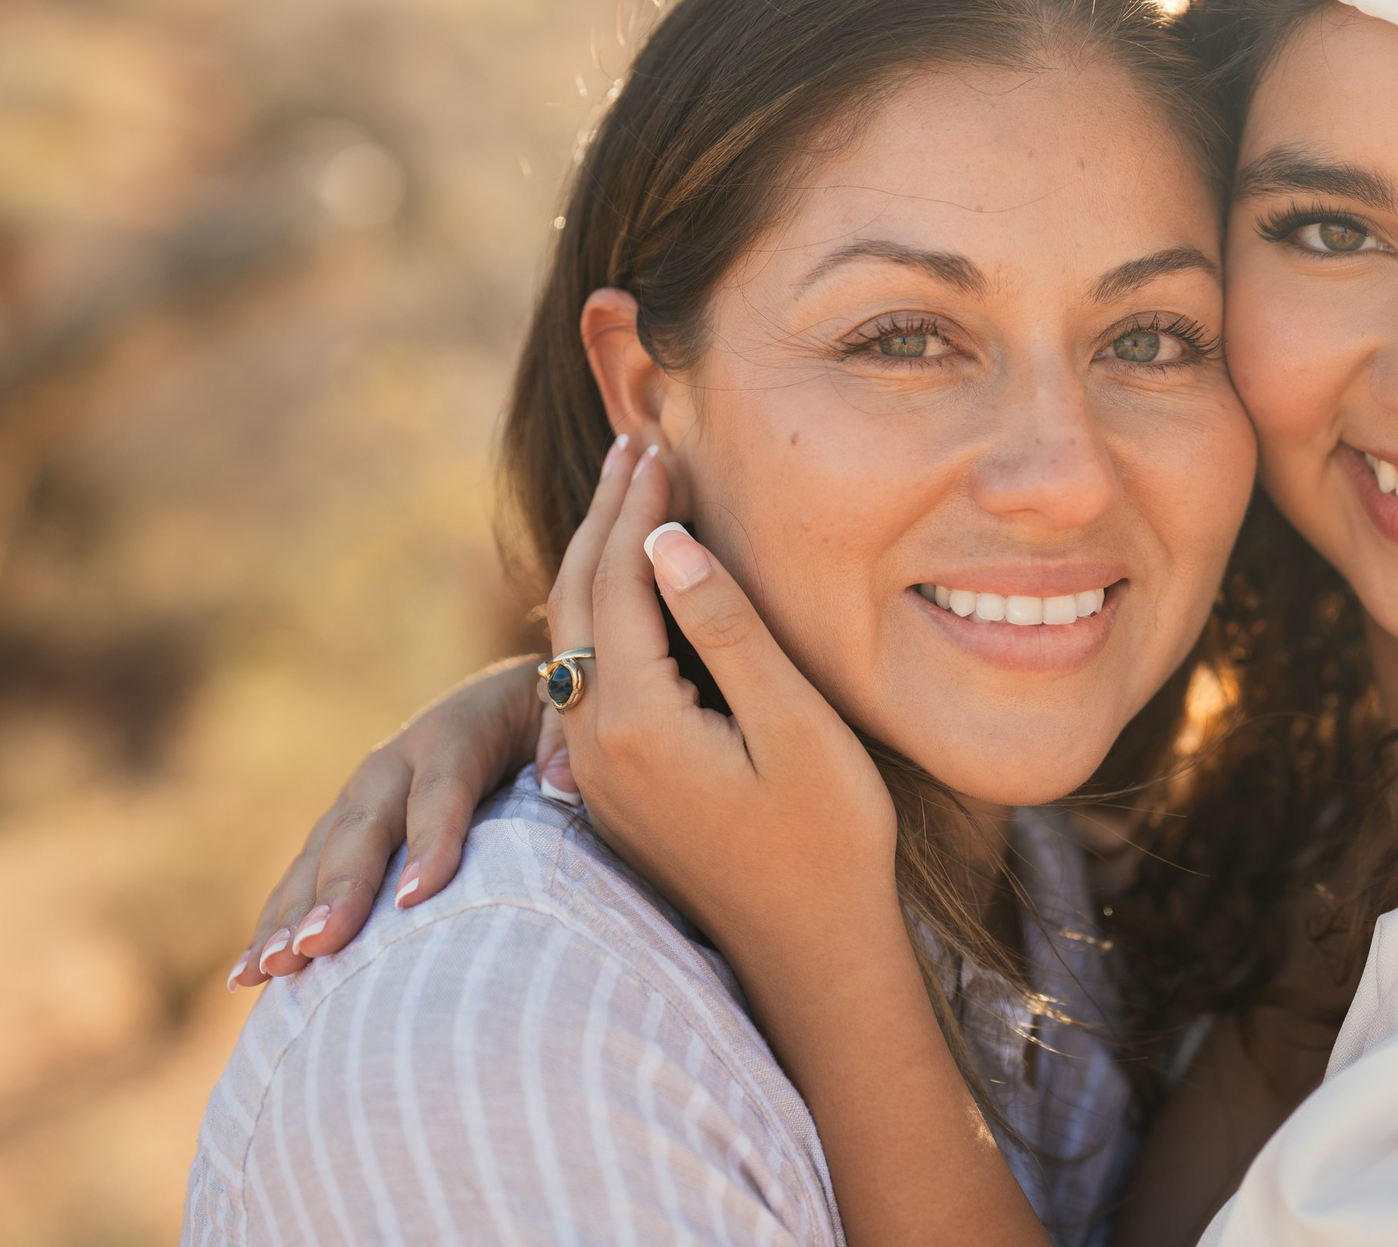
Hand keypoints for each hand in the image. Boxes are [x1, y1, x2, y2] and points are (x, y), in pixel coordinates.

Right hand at [231, 654, 547, 988]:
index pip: (442, 790)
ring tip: (271, 969)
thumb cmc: (543, 717)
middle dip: (341, 889)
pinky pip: (302, 874)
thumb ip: (564, 742)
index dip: (430, 841)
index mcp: (455, 732)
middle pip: (365, 828)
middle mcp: (394, 762)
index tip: (415, 898)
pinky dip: (275, 920)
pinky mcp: (342, 825)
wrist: (500, 696)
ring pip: (319, 855)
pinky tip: (251, 972)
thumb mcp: (565, 711)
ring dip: (291, 913)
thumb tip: (563, 783)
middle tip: (319, 946)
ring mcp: (359, 796)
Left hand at [549, 437, 902, 990]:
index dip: (639, 507)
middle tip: (636, 445)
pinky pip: (580, 677)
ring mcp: (594, 773)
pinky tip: (627, 591)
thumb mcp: (795, 727)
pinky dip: (600, 613)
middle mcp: (593, 746)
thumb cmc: (828, 839)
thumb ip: (729, 631)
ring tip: (628, 497)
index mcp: (637, 722)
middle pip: (577, 602)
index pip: (621, 581)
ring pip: (569, 640)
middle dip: (606, 518)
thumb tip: (671, 543)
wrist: (808, 954)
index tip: (662, 444)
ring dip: (598, 561)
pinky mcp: (610, 790)